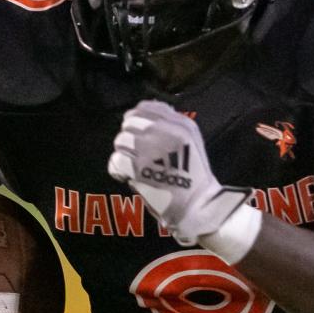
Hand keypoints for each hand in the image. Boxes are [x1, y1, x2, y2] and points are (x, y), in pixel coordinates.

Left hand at [108, 99, 250, 244]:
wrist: (197, 205)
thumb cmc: (193, 175)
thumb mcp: (191, 140)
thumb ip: (171, 123)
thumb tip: (145, 110)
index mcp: (179, 123)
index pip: (144, 107)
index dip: (135, 119)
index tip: (136, 132)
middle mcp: (164, 131)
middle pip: (129, 122)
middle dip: (128, 137)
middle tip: (134, 152)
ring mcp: (150, 149)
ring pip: (120, 140)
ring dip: (123, 153)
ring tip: (132, 165)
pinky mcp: (138, 168)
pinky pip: (116, 160)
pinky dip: (118, 169)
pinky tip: (127, 176)